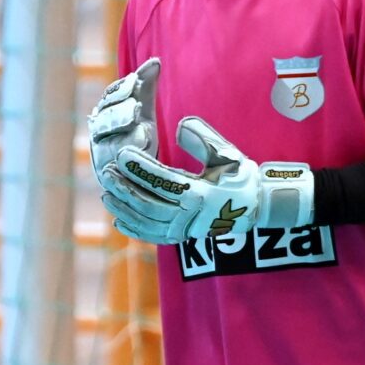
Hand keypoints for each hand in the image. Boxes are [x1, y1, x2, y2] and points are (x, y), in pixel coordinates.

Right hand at [88, 58, 160, 190]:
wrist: (138, 178)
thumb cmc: (138, 138)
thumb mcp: (144, 112)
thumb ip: (146, 88)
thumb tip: (156, 61)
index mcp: (104, 115)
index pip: (108, 99)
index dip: (120, 90)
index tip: (136, 82)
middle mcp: (97, 135)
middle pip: (103, 121)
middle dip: (120, 113)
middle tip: (136, 108)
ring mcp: (101, 157)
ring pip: (107, 144)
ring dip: (124, 137)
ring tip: (143, 130)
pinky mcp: (108, 179)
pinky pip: (115, 168)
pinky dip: (127, 160)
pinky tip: (142, 151)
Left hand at [101, 117, 315, 249]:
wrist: (257, 208)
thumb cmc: (240, 176)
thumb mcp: (227, 153)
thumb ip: (203, 138)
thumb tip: (179, 127)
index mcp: (204, 194)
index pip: (164, 180)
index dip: (141, 168)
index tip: (122, 154)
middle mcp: (193, 216)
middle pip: (150, 204)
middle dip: (126, 188)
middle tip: (107, 172)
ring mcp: (187, 230)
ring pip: (148, 222)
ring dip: (125, 208)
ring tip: (107, 192)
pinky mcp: (184, 237)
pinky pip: (154, 236)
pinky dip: (135, 229)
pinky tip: (119, 218)